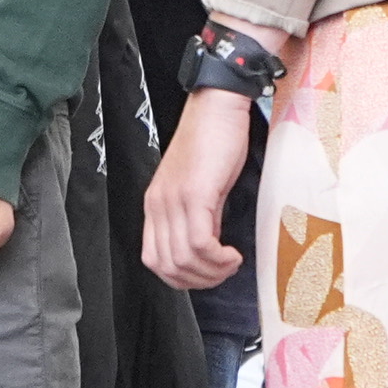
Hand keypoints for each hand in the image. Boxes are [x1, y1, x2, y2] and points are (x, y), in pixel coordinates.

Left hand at [141, 88, 256, 290]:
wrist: (217, 106)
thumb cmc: (213, 141)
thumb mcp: (200, 186)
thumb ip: (198, 216)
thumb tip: (208, 247)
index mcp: (155, 204)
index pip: (153, 259)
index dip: (182, 278)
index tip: (209, 271)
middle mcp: (157, 205)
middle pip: (166, 266)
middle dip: (200, 280)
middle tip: (224, 270)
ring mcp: (174, 200)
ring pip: (182, 260)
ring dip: (212, 272)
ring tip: (231, 262)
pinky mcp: (195, 194)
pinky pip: (200, 243)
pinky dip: (218, 258)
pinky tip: (233, 253)